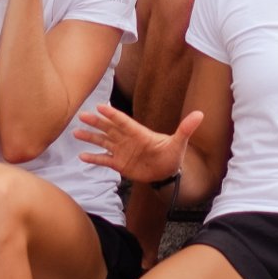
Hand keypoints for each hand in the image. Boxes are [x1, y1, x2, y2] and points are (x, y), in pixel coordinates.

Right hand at [76, 102, 200, 183]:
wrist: (167, 172)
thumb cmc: (173, 155)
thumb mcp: (180, 142)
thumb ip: (186, 128)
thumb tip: (200, 114)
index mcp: (139, 133)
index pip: (124, 122)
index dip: (112, 115)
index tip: (100, 106)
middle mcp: (128, 140)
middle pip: (109, 129)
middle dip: (96, 122)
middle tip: (82, 115)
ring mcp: (122, 151)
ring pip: (103, 142)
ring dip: (90, 138)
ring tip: (76, 133)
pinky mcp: (120, 163)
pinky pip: (105, 160)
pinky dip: (94, 158)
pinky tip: (82, 156)